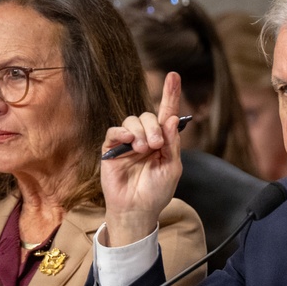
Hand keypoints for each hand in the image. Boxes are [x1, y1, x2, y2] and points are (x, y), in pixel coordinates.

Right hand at [100, 71, 183, 245]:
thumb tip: (171, 119)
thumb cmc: (156, 192)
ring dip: (141, 132)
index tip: (174, 75)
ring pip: (132, 121)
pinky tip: (130, 143)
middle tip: (156, 145)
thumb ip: (172, 144)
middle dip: (154, 127)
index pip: (166, 113)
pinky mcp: (111, 149)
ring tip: (144, 150)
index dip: (170, 94)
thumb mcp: (172, 168)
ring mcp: (127, 142)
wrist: (137, 210)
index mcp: (162, 141)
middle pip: (148, 116)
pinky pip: (114, 131)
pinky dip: (123, 133)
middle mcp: (145, 137)